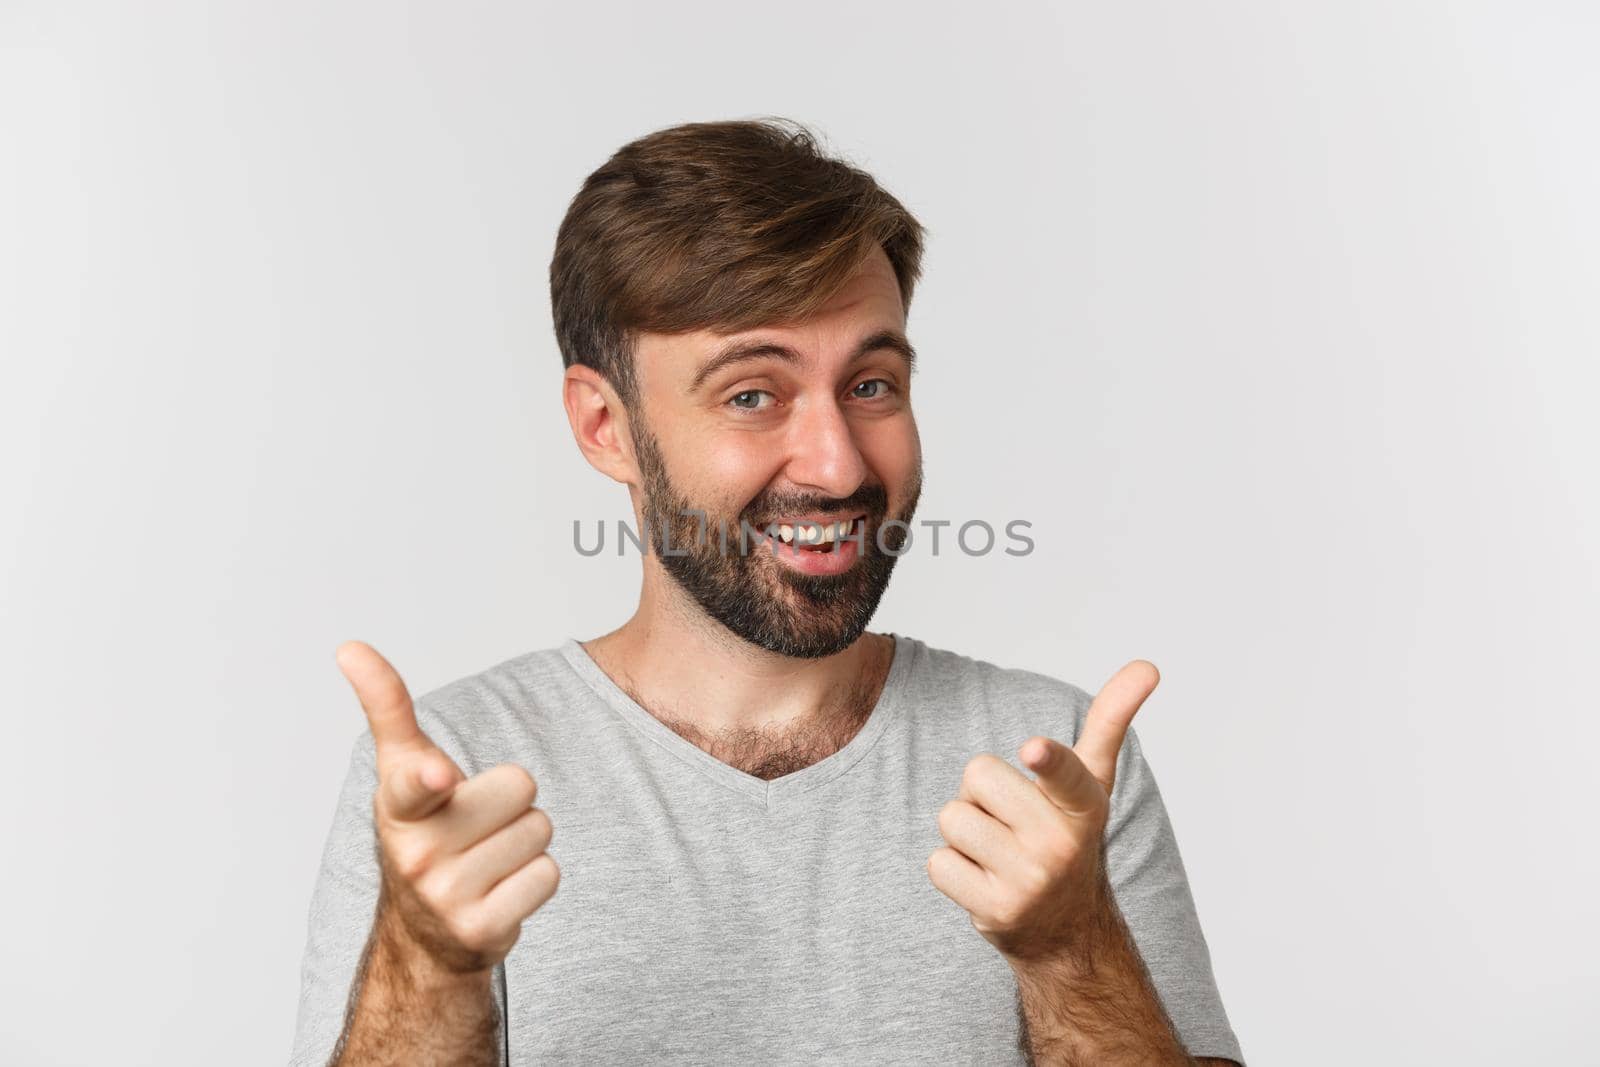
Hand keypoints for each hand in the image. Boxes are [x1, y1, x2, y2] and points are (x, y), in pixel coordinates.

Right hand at [337, 640, 560, 974]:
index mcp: (398, 805)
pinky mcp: (480, 929)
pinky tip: (501, 889)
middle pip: (521, 787)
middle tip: (480, 825)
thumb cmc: (425, 828)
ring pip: (539, 830)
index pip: (412, 780)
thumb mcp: (402, 770)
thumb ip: (388, 708)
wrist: (425, 933)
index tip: (438, 774)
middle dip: (512, 801)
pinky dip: (534, 879)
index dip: (428, 776)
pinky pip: (548, 874)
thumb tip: (349, 646)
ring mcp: (446, 895)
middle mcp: (416, 853)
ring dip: (524, 841)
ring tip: (489, 857)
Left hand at [926, 659, 1158, 962]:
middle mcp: (1061, 844)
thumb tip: (1147, 665)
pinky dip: (952, 868)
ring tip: (998, 850)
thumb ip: (1110, 719)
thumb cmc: (1069, 834)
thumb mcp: (1093, 780)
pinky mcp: (996, 912)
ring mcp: (1029, 881)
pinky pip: (938, 863)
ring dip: (964, 831)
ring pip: (952, 818)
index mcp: (1084, 803)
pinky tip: (984, 879)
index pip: (1067, 773)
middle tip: (1010, 819)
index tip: (1034, 749)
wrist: (1064, 930)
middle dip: (981, 792)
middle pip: (976, 775)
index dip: (1048, 760)